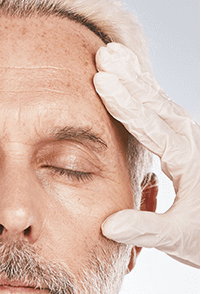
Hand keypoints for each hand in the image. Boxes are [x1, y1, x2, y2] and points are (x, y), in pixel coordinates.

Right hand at [94, 42, 199, 268]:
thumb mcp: (176, 239)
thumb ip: (143, 229)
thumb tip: (108, 226)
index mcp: (188, 161)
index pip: (152, 126)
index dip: (126, 104)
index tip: (102, 82)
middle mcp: (192, 144)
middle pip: (157, 104)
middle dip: (129, 78)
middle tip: (104, 54)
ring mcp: (191, 141)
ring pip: (160, 102)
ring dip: (135, 79)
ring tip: (112, 55)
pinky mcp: (186, 145)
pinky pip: (162, 112)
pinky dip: (143, 94)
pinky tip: (130, 83)